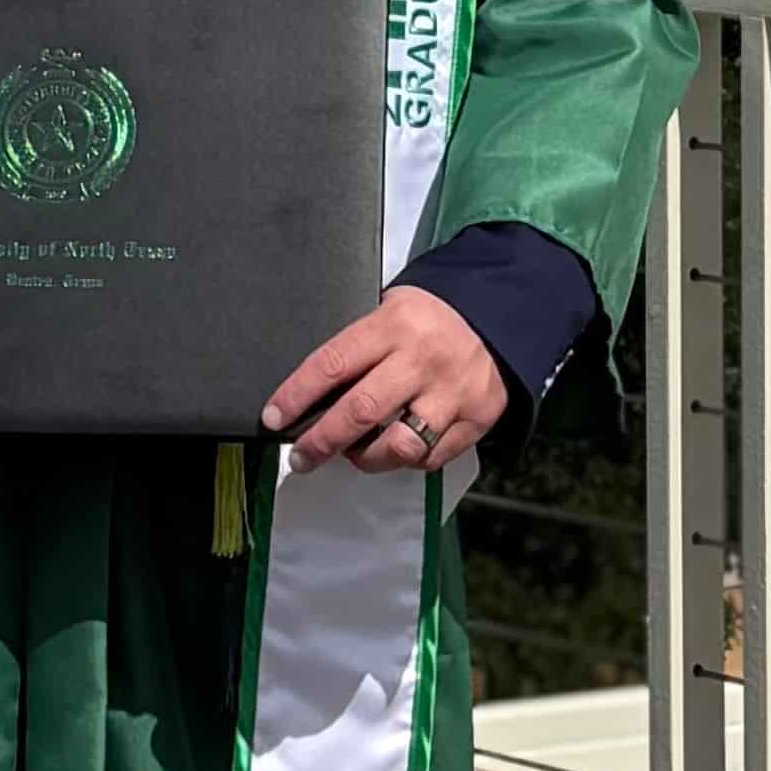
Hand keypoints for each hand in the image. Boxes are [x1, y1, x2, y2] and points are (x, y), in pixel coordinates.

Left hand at [263, 282, 507, 474]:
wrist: (497, 318)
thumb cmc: (428, 319)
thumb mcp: (389, 310)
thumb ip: (358, 344)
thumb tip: (308, 393)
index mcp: (393, 325)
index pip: (333, 364)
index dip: (296, 396)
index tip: (273, 418)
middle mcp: (421, 360)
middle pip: (361, 412)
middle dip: (321, 441)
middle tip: (301, 457)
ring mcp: (451, 393)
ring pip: (398, 445)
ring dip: (365, 460)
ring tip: (352, 455)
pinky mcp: (475, 420)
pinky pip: (429, 458)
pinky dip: (405, 461)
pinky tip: (395, 449)